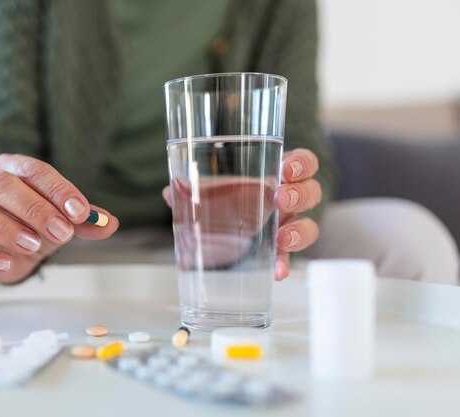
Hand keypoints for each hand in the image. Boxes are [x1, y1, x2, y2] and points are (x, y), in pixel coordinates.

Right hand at [0, 154, 118, 282]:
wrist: (14, 251)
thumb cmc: (38, 225)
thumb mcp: (65, 220)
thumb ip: (85, 220)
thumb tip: (108, 222)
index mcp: (13, 170)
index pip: (33, 171)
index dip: (57, 190)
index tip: (80, 212)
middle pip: (1, 185)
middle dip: (34, 209)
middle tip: (62, 232)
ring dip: (5, 227)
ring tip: (35, 245)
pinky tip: (6, 263)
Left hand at [161, 148, 321, 278]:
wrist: (221, 233)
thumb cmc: (225, 201)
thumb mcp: (210, 191)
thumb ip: (194, 189)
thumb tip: (171, 191)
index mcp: (276, 176)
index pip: (301, 163)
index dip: (301, 164)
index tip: (286, 169)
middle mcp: (288, 200)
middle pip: (311, 192)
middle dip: (300, 194)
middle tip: (279, 198)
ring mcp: (287, 227)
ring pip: (309, 226)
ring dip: (299, 231)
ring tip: (282, 238)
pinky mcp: (279, 253)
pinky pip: (289, 258)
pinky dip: (284, 264)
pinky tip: (277, 271)